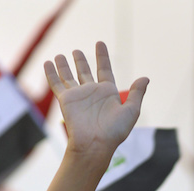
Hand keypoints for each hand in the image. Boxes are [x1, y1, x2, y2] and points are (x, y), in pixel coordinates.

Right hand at [44, 42, 148, 163]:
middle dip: (80, 61)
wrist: (95, 144)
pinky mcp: (66, 100)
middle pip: (85, 72)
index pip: (105, 70)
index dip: (102, 57)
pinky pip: (56, 83)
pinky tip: (47, 63)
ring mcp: (78, 96)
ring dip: (64, 66)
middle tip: (76, 51)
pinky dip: (51, 73)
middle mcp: (92, 92)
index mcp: (108, 93)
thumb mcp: (131, 111)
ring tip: (61, 55)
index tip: (99, 43)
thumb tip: (146, 78)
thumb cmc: (115, 131)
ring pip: (69, 76)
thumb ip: (136, 94)